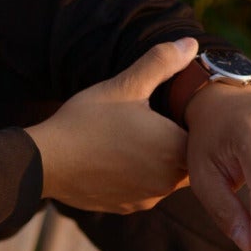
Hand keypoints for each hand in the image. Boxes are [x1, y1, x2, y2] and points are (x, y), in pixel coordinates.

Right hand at [28, 39, 197, 212]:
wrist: (46, 162)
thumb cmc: (87, 121)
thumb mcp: (125, 86)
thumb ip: (161, 64)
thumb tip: (191, 44)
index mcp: (175, 149)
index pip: (204, 138)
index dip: (195, 122)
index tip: (179, 109)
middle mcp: (168, 181)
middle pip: (189, 159)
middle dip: (179, 141)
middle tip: (159, 120)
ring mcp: (148, 197)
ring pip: (168, 177)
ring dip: (160, 160)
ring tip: (138, 138)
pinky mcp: (129, 207)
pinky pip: (146, 190)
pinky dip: (140, 176)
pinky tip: (120, 158)